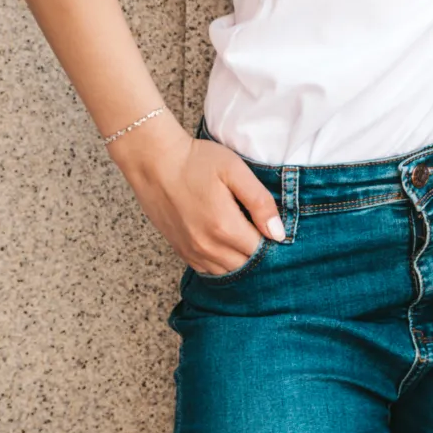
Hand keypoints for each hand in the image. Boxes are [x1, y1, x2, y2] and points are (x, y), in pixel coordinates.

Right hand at [107, 114, 283, 273]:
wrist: (154, 163)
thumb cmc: (197, 162)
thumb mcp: (236, 172)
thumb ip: (260, 203)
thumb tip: (278, 233)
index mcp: (224, 227)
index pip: (260, 249)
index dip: (272, 239)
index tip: (274, 225)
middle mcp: (206, 246)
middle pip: (244, 264)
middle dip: (258, 251)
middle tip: (261, 228)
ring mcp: (190, 251)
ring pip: (226, 271)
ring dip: (240, 258)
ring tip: (244, 234)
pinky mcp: (179, 249)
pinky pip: (206, 269)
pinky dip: (221, 262)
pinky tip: (226, 244)